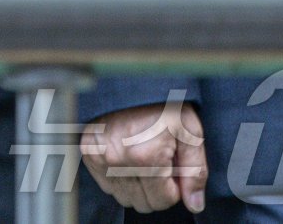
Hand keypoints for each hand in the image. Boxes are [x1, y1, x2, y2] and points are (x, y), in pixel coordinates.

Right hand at [80, 101, 206, 214]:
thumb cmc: (164, 103)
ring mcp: (99, 156)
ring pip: (124, 197)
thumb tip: (194, 204)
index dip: (174, 185)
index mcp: (145, 155)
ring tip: (143, 156)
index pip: (163, 199)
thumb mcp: (190, 133)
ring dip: (137, 184)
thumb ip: (195, 172)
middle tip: (159, 160)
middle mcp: (117, 159)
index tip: (173, 164)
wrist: (132, 79)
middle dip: (157, 187)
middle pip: (143, 202)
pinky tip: (128, 156)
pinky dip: (120, 177)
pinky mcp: (88, 153)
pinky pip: (108, 186)